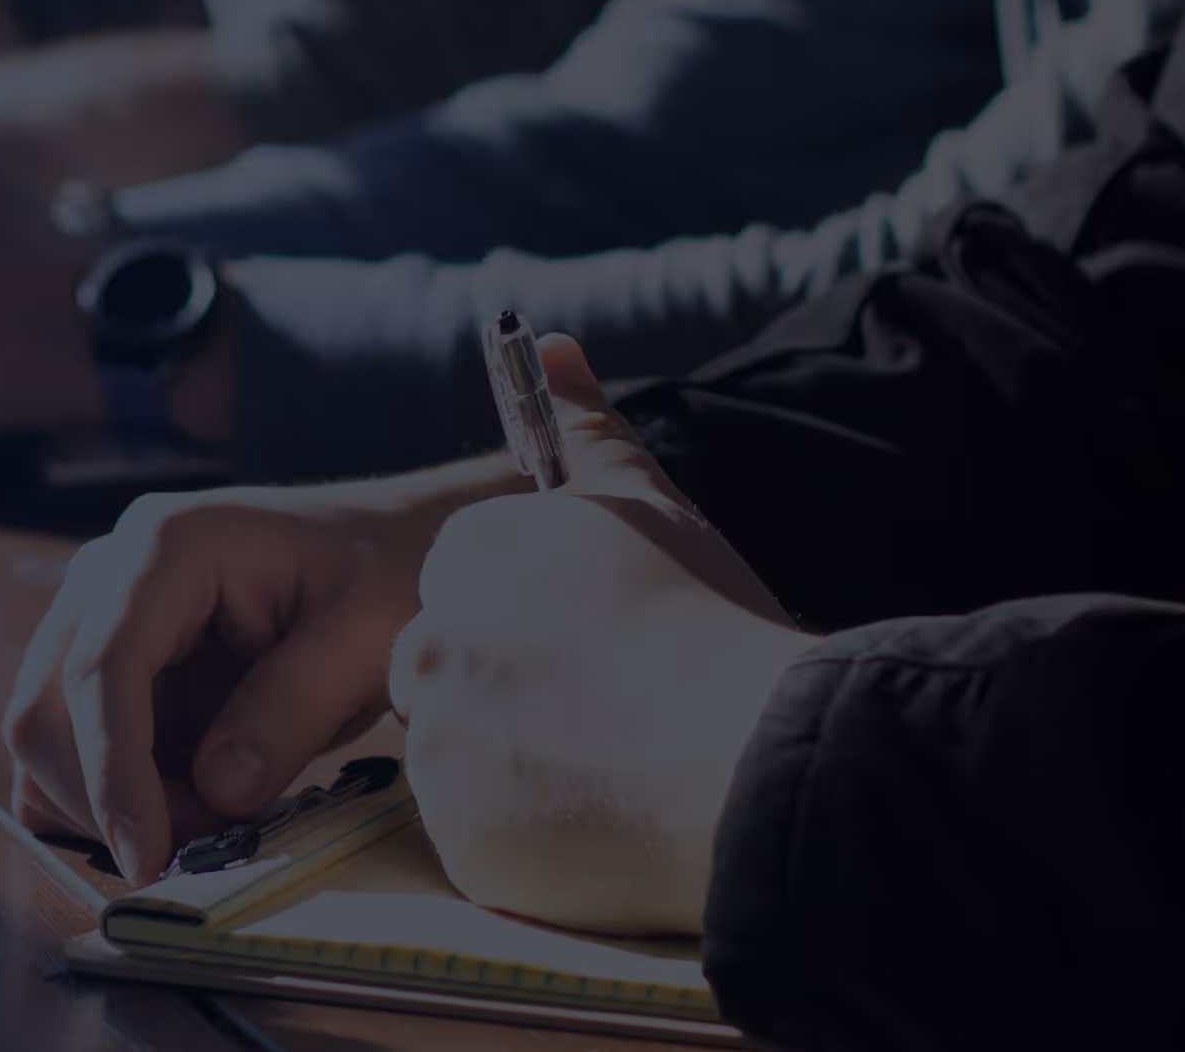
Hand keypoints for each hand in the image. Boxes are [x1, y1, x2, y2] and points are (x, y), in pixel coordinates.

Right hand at [3, 484, 464, 884]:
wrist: (389, 550)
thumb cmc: (386, 575)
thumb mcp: (365, 637)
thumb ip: (292, 709)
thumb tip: (217, 792)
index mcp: (165, 547)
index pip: (102, 666)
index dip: (113, 771)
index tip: (147, 858)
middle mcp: (107, 577)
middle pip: (47, 708)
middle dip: (110, 799)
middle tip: (206, 847)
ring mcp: (95, 620)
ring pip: (45, 738)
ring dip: (108, 804)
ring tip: (212, 821)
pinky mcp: (105, 668)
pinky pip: (70, 750)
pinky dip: (110, 798)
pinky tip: (186, 805)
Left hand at [390, 337, 814, 936]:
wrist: (752, 761)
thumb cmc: (712, 628)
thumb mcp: (652, 508)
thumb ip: (584, 432)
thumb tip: (545, 345)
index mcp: (470, 557)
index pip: (468, 589)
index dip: (537, 625)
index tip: (600, 649)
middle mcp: (432, 644)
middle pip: (448, 674)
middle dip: (511, 696)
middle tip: (611, 717)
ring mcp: (437, 747)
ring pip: (462, 760)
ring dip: (520, 770)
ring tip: (619, 771)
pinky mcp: (458, 837)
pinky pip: (483, 840)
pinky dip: (532, 840)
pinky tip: (605, 826)